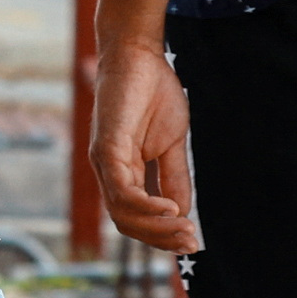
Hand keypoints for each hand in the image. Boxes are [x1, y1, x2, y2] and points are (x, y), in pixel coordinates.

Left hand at [93, 37, 195, 248]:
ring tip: (184, 229)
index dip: (162, 234)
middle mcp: (108, 172)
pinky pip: (121, 189)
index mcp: (123, 172)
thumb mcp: (171, 143)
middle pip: (127, 222)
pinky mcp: (106, 147)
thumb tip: (183, 212)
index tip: (192, 242)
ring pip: (122, 212)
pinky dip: (145, 205)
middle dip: (160, 238)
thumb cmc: (154, 94)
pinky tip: (169, 209)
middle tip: (191, 242)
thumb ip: (174, 177)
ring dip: (155, 227)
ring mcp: (104, 161)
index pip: (136, 217)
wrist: (140, 55)